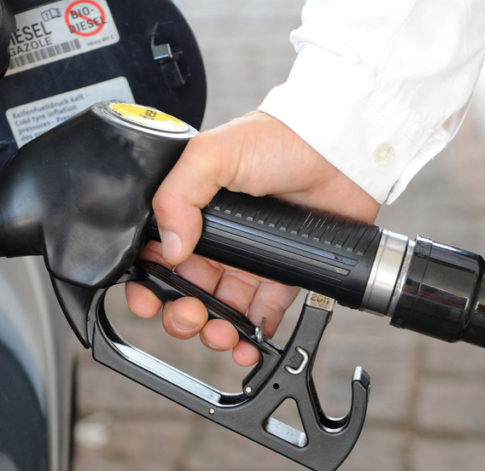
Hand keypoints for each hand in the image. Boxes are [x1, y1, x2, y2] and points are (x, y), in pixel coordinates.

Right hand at [125, 110, 379, 365]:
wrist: (337, 151)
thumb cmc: (277, 139)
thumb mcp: (213, 153)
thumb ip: (177, 195)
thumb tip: (169, 248)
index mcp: (191, 209)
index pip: (157, 254)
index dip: (147, 282)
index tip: (148, 300)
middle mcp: (216, 237)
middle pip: (185, 290)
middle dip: (180, 313)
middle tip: (190, 316)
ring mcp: (248, 257)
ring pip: (220, 308)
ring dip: (213, 330)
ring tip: (220, 334)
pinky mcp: (281, 272)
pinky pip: (261, 313)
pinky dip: (252, 335)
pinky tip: (248, 344)